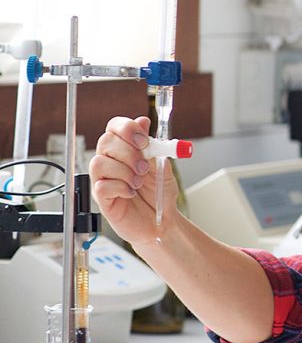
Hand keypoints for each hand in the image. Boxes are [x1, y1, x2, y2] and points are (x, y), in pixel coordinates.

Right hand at [89, 116, 179, 245]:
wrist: (161, 221)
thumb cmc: (159, 194)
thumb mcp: (162, 166)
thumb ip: (153, 146)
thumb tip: (143, 121)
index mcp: (125, 149)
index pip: (114, 127)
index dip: (126, 128)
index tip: (143, 140)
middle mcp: (111, 161)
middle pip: (105, 142)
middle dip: (128, 152)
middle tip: (144, 167)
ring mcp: (104, 179)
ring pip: (99, 163)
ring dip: (124, 171)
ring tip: (138, 183)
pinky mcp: (101, 198)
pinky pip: (101, 186)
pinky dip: (120, 188)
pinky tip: (131, 193)